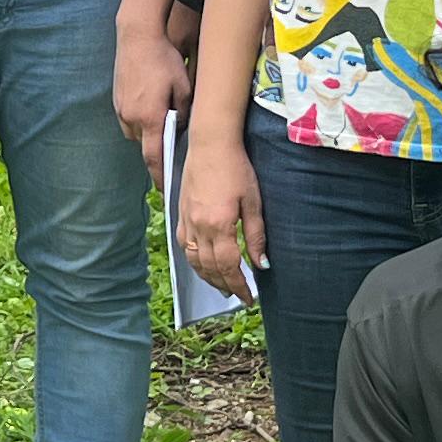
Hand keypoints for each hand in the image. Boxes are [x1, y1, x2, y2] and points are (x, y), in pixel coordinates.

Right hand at [112, 9, 194, 161]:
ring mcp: (121, 108)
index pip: (154, 157)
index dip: (160, 176)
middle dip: (156, 149)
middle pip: (144, 145)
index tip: (166, 189)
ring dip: (148, 133)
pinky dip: (140, 119)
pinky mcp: (117, 99)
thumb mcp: (185, 87)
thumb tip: (182, 129)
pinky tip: (151, 105)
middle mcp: (132, 118)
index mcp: (150, 118)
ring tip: (162, 120)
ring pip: (136, 132)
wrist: (137, 37)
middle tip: (171, 148)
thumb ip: (185, 114)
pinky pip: (129, 119)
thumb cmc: (164, 60)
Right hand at [176, 125, 265, 295]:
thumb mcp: (253, 202)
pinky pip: (183, 245)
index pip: (229, 267)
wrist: (210, 143)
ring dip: (207, 277)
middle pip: (209, 268)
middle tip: (237, 296)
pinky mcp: (180, 213)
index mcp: (219, 225)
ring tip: (221, 285)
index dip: (239, 286)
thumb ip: (256, 235)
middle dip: (224, 285)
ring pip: (193, 260)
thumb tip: (261, 264)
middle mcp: (199, 227)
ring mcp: (186, 220)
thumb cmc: (236, 168)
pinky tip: (202, 264)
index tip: (249, 298)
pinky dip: (193, 260)